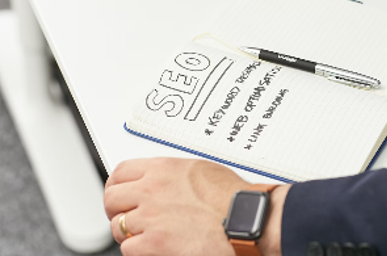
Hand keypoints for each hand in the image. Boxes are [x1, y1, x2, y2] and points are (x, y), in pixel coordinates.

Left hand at [104, 158, 287, 255]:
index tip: (122, 193)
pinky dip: (140, 250)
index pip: (120, 172)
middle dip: (118, 210)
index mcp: (162, 169)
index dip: (118, 185)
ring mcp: (150, 216)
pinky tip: (156, 247)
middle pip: (111, 198)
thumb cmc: (232, 197)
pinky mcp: (153, 242)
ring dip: (130, 233)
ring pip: (118, 226)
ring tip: (148, 235)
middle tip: (128, 217)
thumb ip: (173, 174)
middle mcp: (152, 190)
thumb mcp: (200, 170)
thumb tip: (163, 179)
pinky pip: (129, 248)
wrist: (245, 219)